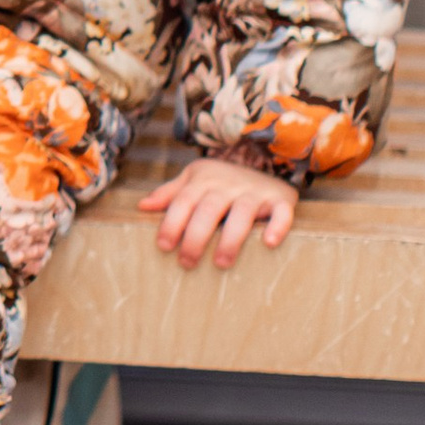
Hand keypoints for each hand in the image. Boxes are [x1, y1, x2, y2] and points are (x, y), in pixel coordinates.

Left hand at [139, 156, 296, 271]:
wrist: (267, 160)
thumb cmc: (222, 180)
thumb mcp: (195, 180)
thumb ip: (171, 194)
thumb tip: (142, 206)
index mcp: (204, 180)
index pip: (184, 200)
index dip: (172, 222)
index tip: (164, 246)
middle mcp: (229, 184)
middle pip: (209, 209)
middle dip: (196, 236)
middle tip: (187, 262)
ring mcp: (255, 191)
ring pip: (242, 212)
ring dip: (230, 238)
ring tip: (220, 263)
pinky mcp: (280, 200)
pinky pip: (281, 212)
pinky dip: (277, 226)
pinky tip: (268, 243)